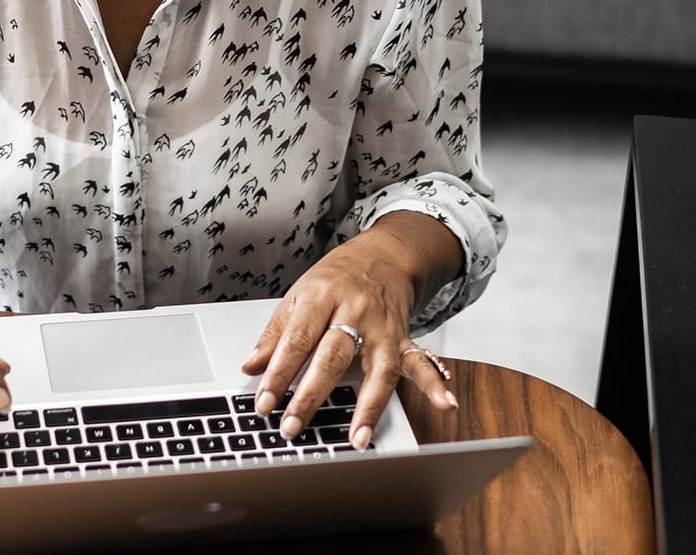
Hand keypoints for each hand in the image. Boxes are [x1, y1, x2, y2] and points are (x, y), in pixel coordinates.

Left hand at [239, 224, 458, 450]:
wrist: (383, 256)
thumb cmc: (335, 279)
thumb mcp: (298, 296)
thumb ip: (275, 334)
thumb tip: (250, 367)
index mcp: (322, 296)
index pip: (297, 340)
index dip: (278, 374)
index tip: (264, 404)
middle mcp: (355, 311)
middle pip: (333, 356)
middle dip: (311, 395)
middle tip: (292, 426)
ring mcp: (384, 327)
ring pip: (378, 368)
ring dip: (369, 407)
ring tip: (357, 438)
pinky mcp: (405, 339)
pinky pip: (421, 362)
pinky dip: (435, 384)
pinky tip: (445, 404)